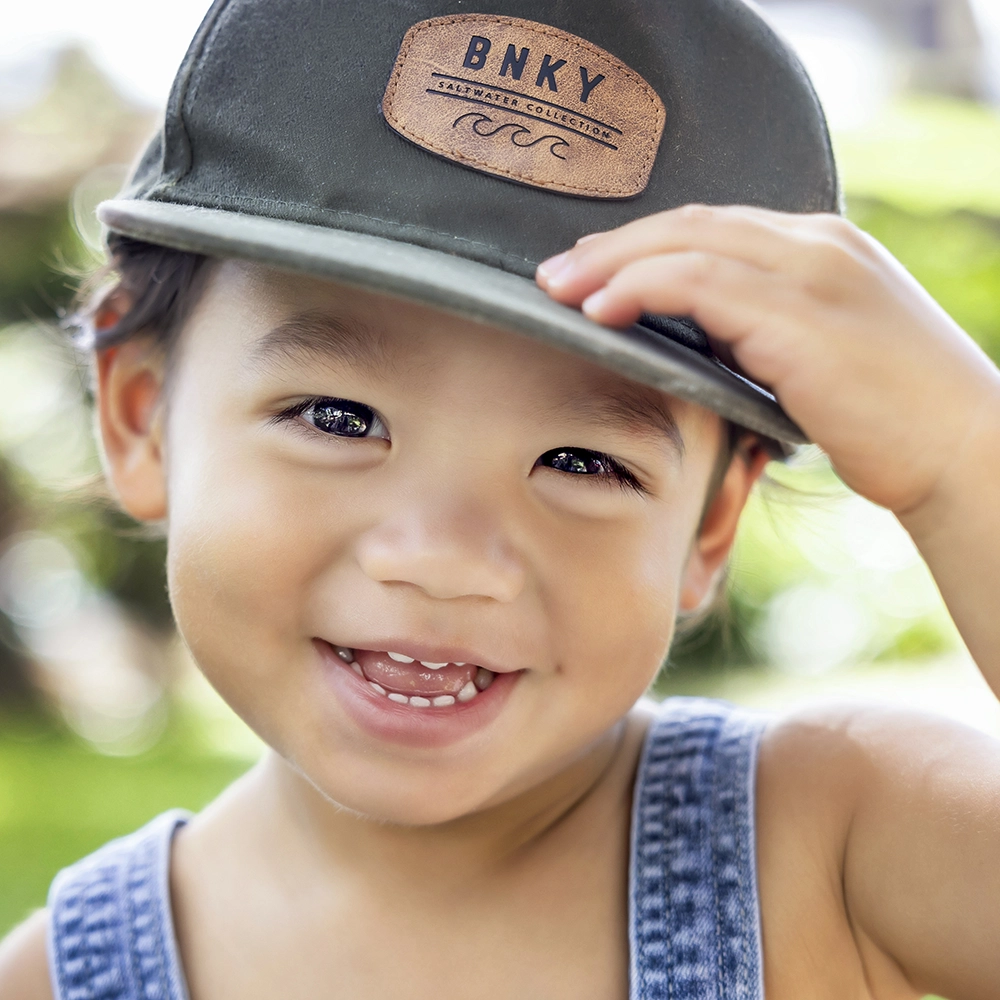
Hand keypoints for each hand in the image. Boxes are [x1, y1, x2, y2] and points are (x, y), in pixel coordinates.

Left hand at [536, 204, 999, 518]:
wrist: (963, 449)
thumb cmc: (892, 415)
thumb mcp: (820, 354)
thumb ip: (763, 331)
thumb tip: (699, 340)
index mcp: (822, 247)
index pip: (714, 226)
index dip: (644, 242)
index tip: (593, 267)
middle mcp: (816, 245)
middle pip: (691, 222)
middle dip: (613, 245)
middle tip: (553, 273)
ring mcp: (812, 273)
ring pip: (687, 243)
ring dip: (611, 263)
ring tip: (558, 290)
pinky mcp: (800, 316)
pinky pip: (700, 284)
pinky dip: (641, 288)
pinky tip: (601, 310)